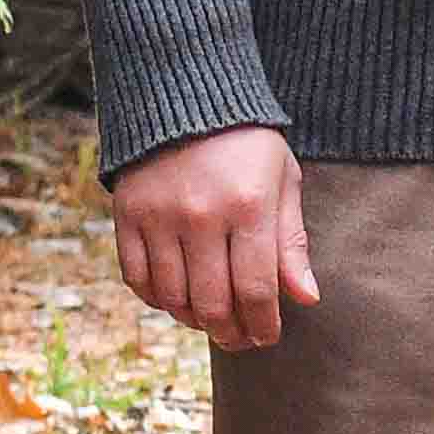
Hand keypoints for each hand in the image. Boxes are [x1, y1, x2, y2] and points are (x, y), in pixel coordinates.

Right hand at [111, 128, 317, 351]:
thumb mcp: (282, 181)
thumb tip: (306, 299)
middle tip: (240, 340)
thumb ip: (292, 242)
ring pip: (174, 297)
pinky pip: (138, 278)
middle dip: (230, 333)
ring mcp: (159, 215)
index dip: (264, 325)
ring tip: (211, 321)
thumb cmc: (246, 143)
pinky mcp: (127, 214)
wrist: (184, 93)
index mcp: (249, 206)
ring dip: (194, 320)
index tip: (268, 336)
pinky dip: (157, 299)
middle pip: (213, 303)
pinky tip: (176, 300)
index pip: (257, 290)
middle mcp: (201, 214)